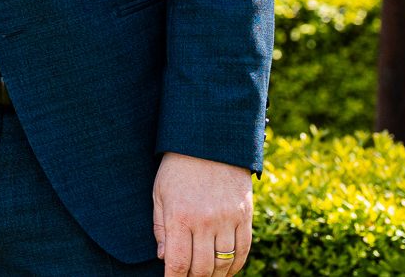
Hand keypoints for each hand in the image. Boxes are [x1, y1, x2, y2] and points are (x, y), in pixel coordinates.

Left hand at [153, 152, 252, 276]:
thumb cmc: (177, 168)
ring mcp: (227, 219)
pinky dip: (235, 265)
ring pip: (224, 264)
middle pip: (202, 268)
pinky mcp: (244, 215)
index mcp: (180, 216)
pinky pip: (243, 250)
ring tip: (206, 275)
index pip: (178, 263)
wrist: (209, 141)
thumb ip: (160, 228)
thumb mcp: (159, 194)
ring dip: (215, 275)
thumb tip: (164, 258)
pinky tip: (227, 269)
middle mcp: (205, 221)